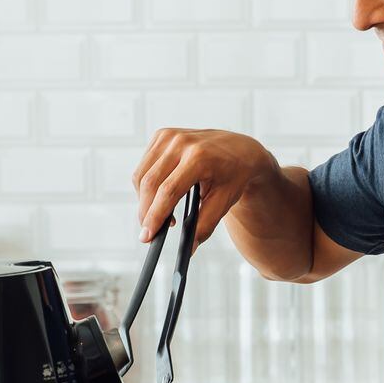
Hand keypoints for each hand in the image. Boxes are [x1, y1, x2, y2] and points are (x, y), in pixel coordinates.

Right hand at [132, 128, 276, 243]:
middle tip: (148, 233)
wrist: (241, 149)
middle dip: (145, 212)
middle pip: (151, 184)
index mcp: (200, 157)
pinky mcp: (163, 135)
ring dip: (144, 200)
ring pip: (142, 175)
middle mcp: (182, 142)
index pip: (169, 191)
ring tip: (160, 215)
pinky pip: (145, 166)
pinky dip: (147, 185)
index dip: (155, 215)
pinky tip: (161, 196)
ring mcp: (170, 135)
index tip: (147, 236)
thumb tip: (189, 248)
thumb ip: (205, 226)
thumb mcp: (225, 202)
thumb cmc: (234, 175)